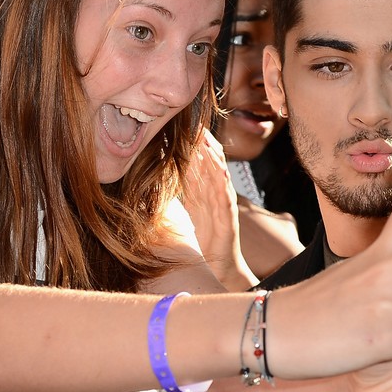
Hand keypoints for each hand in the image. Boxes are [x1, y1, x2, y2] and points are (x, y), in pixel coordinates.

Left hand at [178, 129, 256, 290]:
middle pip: (209, 164)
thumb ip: (182, 195)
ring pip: (219, 175)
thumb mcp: (189, 213)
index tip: (182, 129)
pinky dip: (223, 180)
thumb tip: (162, 179)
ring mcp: (224, 204)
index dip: (192, 147)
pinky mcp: (229, 216)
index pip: (197, 165)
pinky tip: (220, 168)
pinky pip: (226, 195)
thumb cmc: (206, 240)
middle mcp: (215, 195)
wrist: (221, 267)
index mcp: (204, 193)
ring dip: (213, 156)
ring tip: (207, 139)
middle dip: (203, 145)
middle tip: (195, 125)